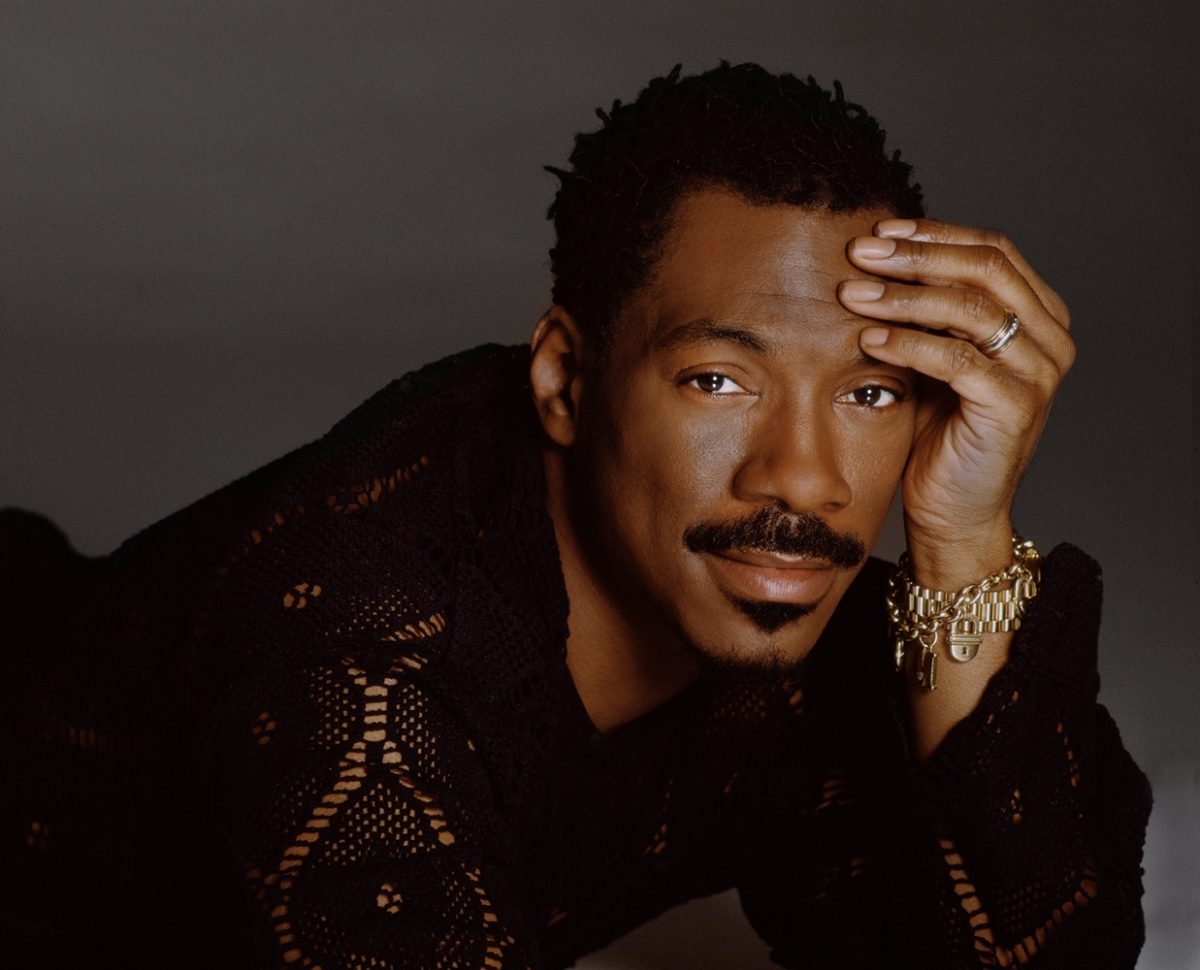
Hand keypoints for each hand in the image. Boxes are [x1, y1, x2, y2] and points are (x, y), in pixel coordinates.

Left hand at [837, 218, 1073, 588]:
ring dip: (903, 296)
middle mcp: (1051, 338)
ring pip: (969, 309)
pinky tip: (868, 338)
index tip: (879, 231)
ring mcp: (1039, 373)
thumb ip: (930, 309)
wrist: (953, 512)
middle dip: (915, 255)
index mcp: (1040, 315)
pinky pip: (957, 360)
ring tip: (851, 292)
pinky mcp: (1015, 408)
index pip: (992, 250)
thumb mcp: (934, 356)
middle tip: (859, 253)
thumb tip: (879, 252)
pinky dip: (909, 343)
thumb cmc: (938, 433)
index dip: (934, 234)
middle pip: (985, 269)